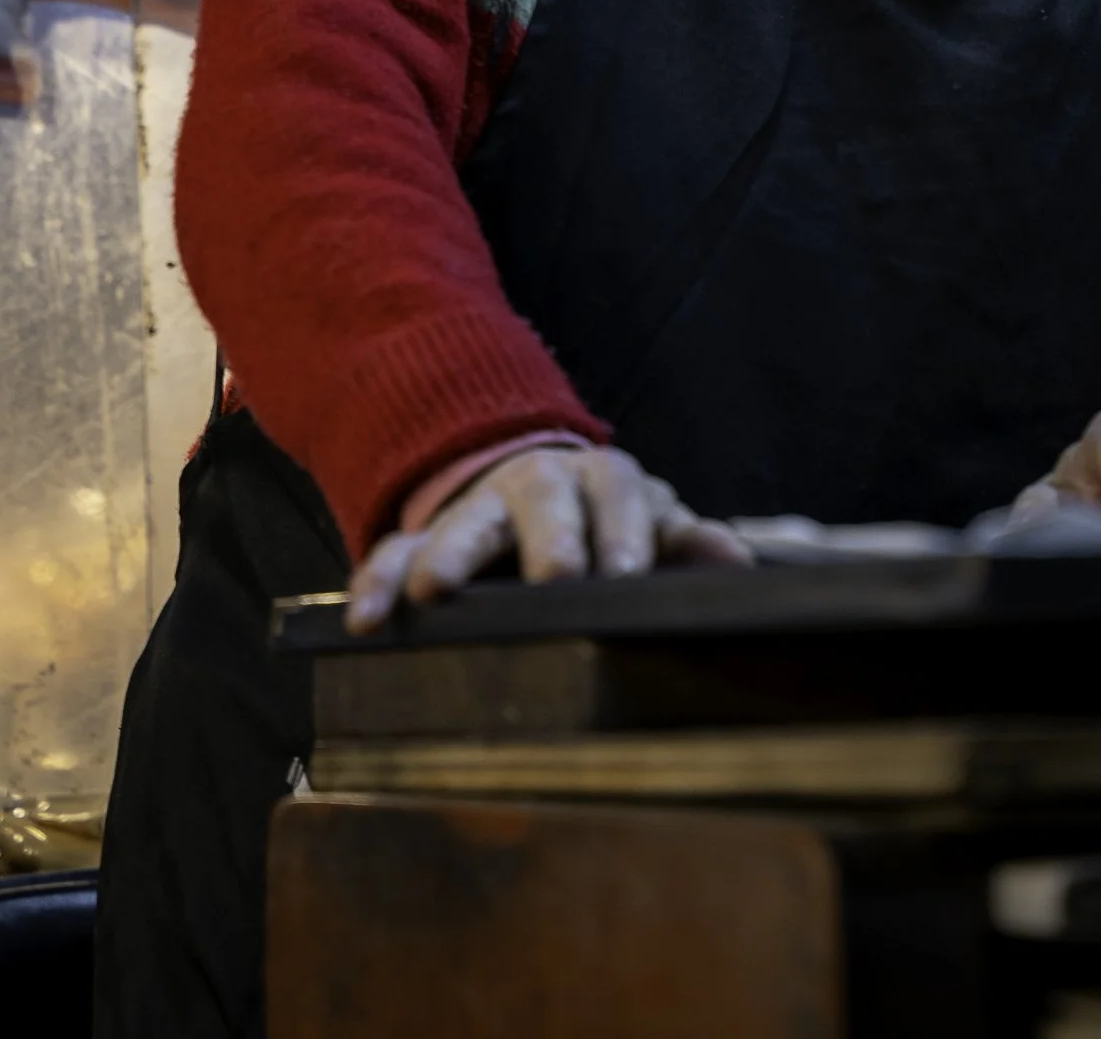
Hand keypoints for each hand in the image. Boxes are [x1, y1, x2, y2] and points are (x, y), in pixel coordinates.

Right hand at [347, 444, 749, 629]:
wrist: (533, 482)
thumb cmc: (605, 520)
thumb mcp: (650, 521)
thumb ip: (686, 542)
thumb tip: (734, 563)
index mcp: (602, 479)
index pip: (619, 494)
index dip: (625, 532)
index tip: (627, 573)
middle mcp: (539, 483)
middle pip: (542, 500)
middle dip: (549, 538)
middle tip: (556, 577)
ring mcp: (479, 508)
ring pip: (462, 521)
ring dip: (449, 553)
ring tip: (433, 591)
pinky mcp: (425, 539)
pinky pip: (394, 553)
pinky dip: (378, 582)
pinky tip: (366, 620)